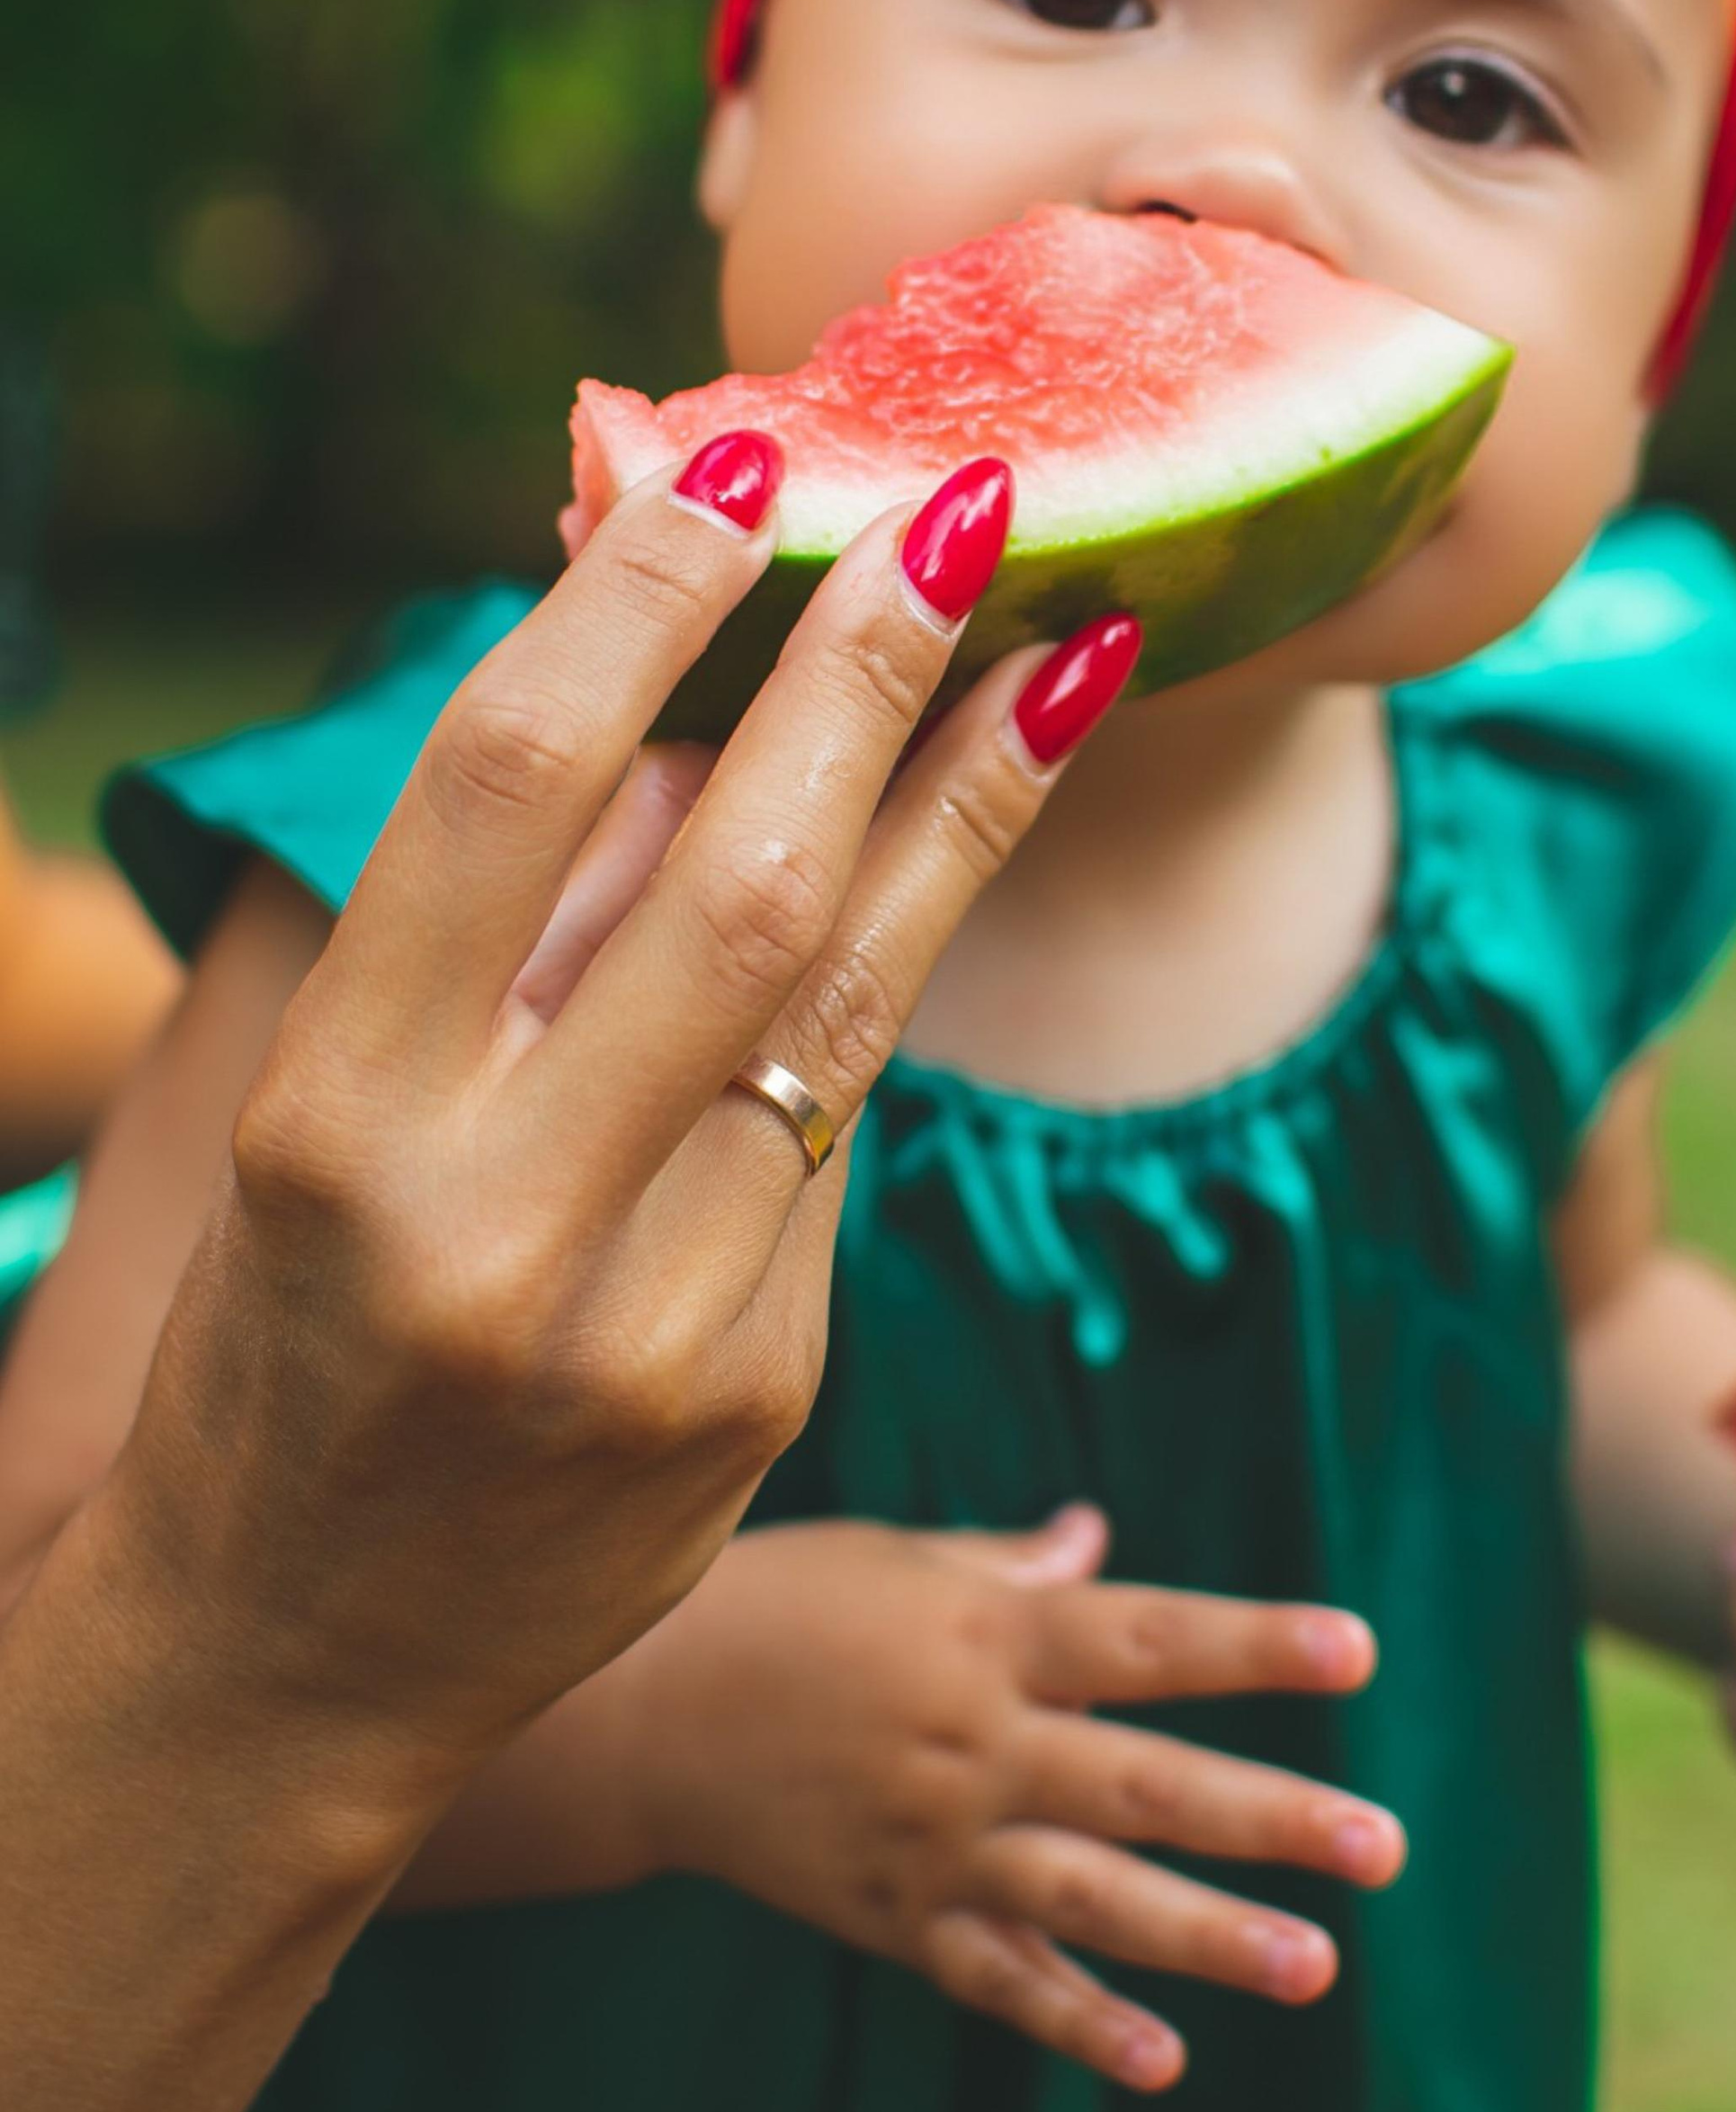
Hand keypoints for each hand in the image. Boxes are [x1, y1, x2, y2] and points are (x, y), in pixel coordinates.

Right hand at [99, 442, 1124, 1807]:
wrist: (292, 1658)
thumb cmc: (288, 1326)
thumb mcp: (333, 1108)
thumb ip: (505, 902)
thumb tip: (670, 654)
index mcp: (341, 1120)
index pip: (508, 790)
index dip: (637, 599)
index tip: (734, 453)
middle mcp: (498, 1229)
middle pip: (734, 883)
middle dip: (870, 678)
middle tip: (974, 508)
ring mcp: (652, 1333)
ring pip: (847, 1005)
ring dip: (969, 812)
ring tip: (1071, 655)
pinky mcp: (762, 1394)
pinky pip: (841, 1139)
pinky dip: (866, 1000)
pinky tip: (918, 889)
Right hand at [610, 1508, 1407, 2089]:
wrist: (635, 1716)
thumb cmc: (775, 1604)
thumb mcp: (896, 1558)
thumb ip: (1010, 1566)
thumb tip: (1096, 1538)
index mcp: (988, 1634)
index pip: (1146, 1637)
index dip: (1251, 1643)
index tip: (1356, 1649)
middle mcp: (977, 1742)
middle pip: (1145, 1783)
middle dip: (1268, 1815)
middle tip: (1383, 1845)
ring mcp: (939, 1842)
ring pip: (1093, 1899)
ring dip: (1208, 1937)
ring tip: (1316, 1965)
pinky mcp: (898, 1917)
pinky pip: (1001, 1981)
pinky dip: (1078, 2024)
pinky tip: (1162, 2060)